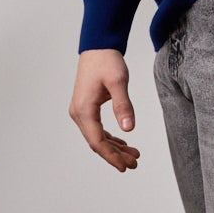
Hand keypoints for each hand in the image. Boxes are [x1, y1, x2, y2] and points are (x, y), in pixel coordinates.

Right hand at [69, 50, 140, 171]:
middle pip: (96, 142)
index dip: (111, 156)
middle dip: (115, 155)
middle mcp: (79, 113)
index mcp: (84, 109)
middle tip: (134, 163)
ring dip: (114, 148)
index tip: (125, 166)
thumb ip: (123, 106)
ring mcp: (81, 110)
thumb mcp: (118, 82)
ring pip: (97, 137)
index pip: (97, 141)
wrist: (98, 46)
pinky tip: (123, 143)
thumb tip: (129, 129)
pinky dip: (110, 138)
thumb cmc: (106, 61)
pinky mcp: (87, 107)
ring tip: (133, 155)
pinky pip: (97, 128)